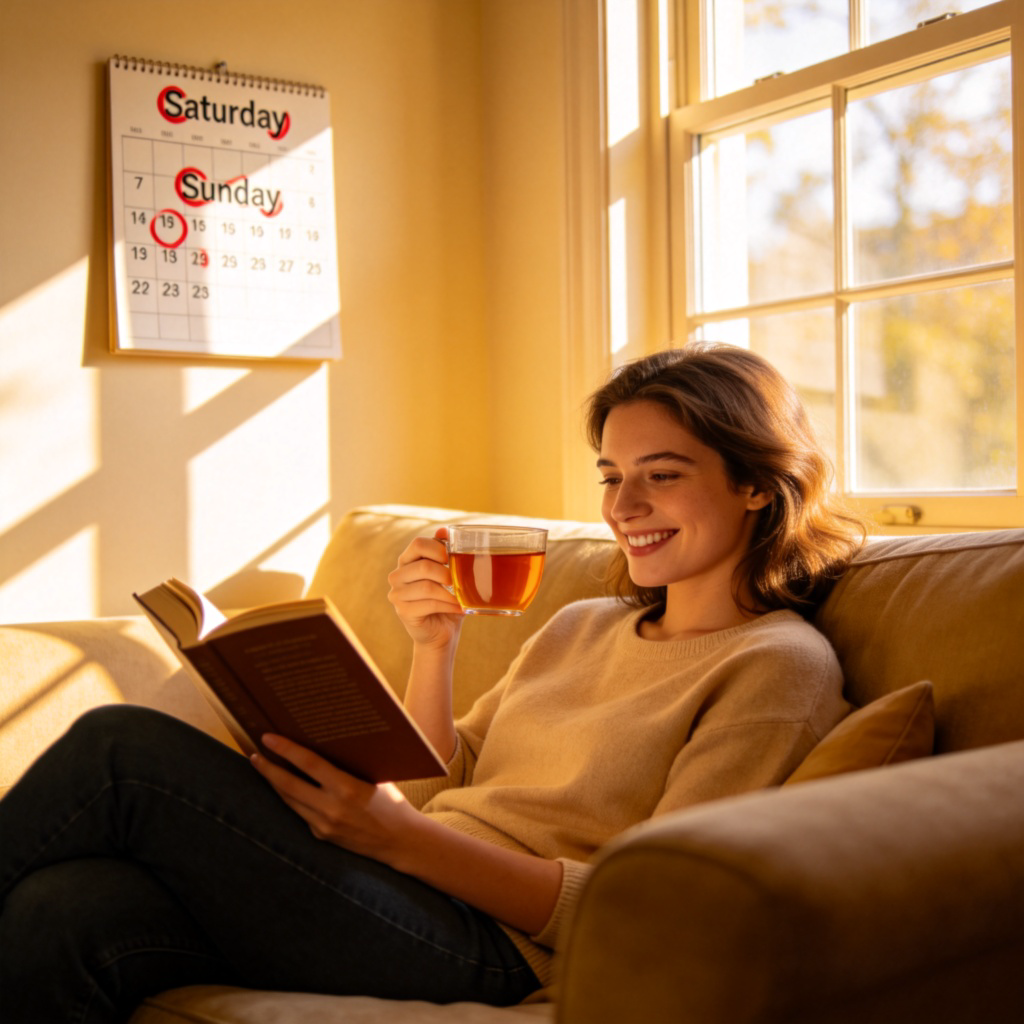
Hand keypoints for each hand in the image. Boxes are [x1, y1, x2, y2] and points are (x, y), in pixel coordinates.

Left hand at [251, 734, 422, 863]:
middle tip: (254, 754)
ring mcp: (323, 825)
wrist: (400, 842)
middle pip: (288, 785)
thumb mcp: (374, 778)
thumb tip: (325, 744)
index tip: (267, 737)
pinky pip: (300, 813)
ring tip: (263, 767)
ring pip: (289, 801)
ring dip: (273, 784)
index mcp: (347, 789)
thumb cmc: (392, 803)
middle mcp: (331, 809)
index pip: (308, 764)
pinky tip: (284, 788)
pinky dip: (290, 798)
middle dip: (267, 768)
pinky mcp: (321, 836)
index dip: (285, 750)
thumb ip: (349, 767)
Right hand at [387, 527, 464, 648]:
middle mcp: (397, 576)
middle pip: (423, 566)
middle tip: (458, 581)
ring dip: (450, 592)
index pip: (418, 543)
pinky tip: (460, 607)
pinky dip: (449, 605)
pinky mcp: (403, 611)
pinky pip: (429, 604)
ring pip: (427, 586)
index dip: (438, 548)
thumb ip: (445, 552)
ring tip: (462, 597)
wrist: (441, 632)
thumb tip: (444, 529)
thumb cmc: (447, 599)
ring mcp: (397, 594)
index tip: (453, 558)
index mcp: (407, 561)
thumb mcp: (448, 573)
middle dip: (446, 573)